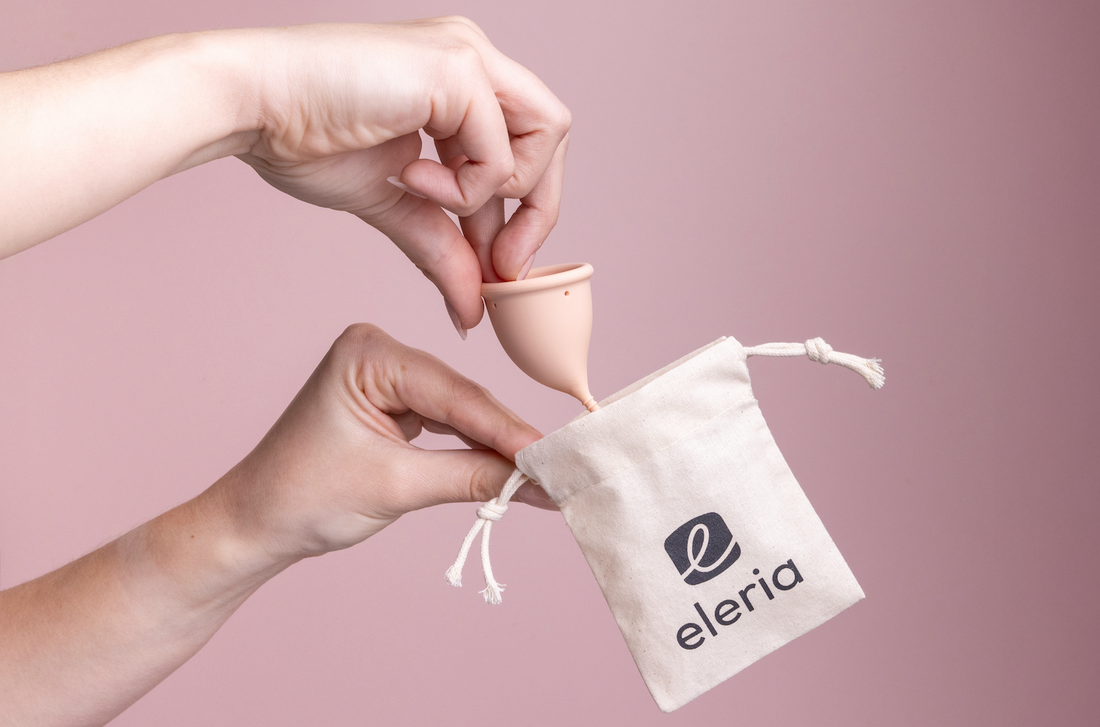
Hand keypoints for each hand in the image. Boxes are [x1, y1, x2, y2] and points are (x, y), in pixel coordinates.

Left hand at [0, 323, 549, 725]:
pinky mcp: (393, 402)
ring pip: (460, 412)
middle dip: (507, 439)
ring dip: (495, 445)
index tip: (554, 457)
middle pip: (463, 399)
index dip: (508, 430)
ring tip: (541, 473)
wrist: (253, 524)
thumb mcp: (397, 488)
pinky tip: (506, 467)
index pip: (456, 394)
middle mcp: (379, 351)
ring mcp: (386, 376)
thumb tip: (539, 482)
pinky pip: (446, 424)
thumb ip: (474, 477)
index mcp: (368, 352)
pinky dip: (473, 449)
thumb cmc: (303, 498)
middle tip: (558, 470)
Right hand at [236, 18, 571, 332]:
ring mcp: (468, 56)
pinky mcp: (456, 68)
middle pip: (552, 136)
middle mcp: (474, 60)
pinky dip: (463, 187)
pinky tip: (409, 176)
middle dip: (537, 210)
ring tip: (428, 196)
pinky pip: (498, 151)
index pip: (530, 145)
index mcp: (462, 84)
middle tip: (503, 266)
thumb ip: (442, 248)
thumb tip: (472, 309)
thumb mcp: (395, 204)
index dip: (530, 210)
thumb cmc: (306, 139)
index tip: (503, 267)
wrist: (252, 109)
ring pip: (545, 135)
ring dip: (496, 193)